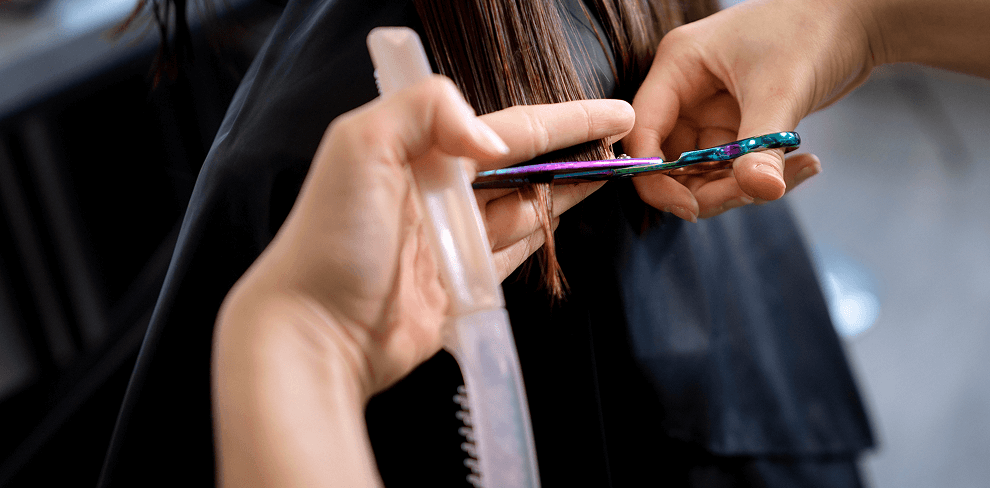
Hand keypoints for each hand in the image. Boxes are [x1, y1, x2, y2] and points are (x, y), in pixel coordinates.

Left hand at [217, 76, 633, 396]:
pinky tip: (571, 213)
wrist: (315, 331)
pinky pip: (516, 249)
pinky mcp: (462, 282)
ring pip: (526, 204)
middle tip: (625, 140)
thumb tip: (491, 137)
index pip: (506, 126)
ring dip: (567, 188)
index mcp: (416, 150)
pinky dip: (546, 230)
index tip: (613, 112)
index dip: (564, 119)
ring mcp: (452, 238)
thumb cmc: (329, 239)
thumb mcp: (359, 146)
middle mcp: (437, 189)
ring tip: (612, 172)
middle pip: (522, 162)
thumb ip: (424, 110)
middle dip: (571, 149)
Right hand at [625, 0, 881, 219]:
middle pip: (673, 163)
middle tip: (757, 194)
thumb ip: (761, 147)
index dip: (655, 176)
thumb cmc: (810, 32)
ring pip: (707, 173)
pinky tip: (807, 163)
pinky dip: (767, 174)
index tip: (692, 208)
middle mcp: (687, 90)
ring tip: (799, 169)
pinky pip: (738, 167)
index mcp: (678, 66)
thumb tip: (760, 193)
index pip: (644, 132)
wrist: (855, 18)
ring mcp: (712, 109)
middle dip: (711, 189)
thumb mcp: (780, 90)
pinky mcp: (739, 125)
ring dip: (746, 185)